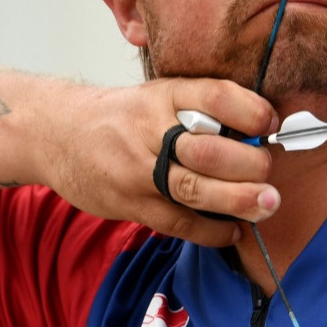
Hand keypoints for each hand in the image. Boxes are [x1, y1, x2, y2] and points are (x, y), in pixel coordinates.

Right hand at [39, 78, 279, 244]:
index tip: (272, 123)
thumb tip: (263, 133)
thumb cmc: (122, 117)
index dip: (249, 110)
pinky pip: (178, 223)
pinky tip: (233, 230)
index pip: (214, 96)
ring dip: (237, 200)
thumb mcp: (158, 97)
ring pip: (194, 189)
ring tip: (267, 204)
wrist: (54, 133)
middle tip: (271, 173)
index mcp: (164, 96)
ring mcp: (138, 170)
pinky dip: (211, 231)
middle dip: (249, 165)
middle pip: (208, 150)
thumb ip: (202, 110)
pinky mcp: (129, 204)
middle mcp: (150, 130)